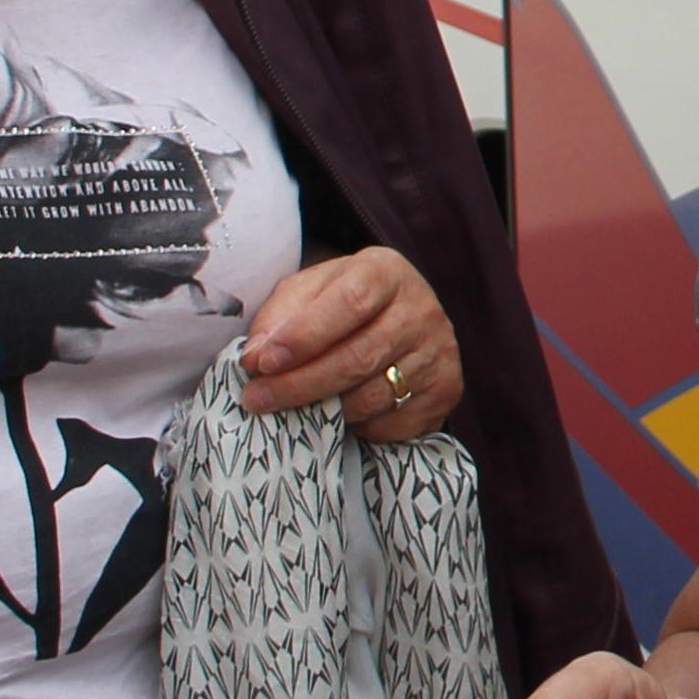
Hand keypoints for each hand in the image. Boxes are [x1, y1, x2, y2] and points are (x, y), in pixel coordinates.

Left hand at [243, 247, 460, 440]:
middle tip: (256, 399)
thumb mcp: (308, 293)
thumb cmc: (342, 304)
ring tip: (290, 411)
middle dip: (299, 384)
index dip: (304, 336)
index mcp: (386, 271)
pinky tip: (338, 417)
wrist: (399, 320)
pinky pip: (392, 421)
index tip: (261, 362)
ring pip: (373, 396)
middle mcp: (422, 308)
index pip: (350, 302)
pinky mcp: (447, 389)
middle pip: (358, 357)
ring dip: (323, 411)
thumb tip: (252, 359)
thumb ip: (279, 317)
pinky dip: (357, 426)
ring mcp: (439, 351)